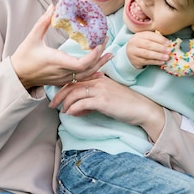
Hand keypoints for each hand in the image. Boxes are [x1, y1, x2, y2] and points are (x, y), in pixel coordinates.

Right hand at [11, 6, 112, 88]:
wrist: (18, 75)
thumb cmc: (24, 57)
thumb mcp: (32, 38)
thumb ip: (43, 22)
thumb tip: (52, 6)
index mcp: (57, 61)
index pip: (81, 64)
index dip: (93, 56)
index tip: (99, 43)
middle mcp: (62, 72)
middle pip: (89, 69)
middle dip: (100, 56)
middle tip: (106, 41)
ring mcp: (63, 78)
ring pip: (87, 75)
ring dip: (100, 64)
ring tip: (110, 54)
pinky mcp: (63, 81)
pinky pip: (81, 78)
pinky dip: (93, 72)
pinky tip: (101, 68)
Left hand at [49, 74, 165, 141]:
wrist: (142, 108)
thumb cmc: (126, 104)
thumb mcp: (108, 96)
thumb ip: (93, 98)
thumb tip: (78, 108)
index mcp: (99, 78)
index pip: (76, 80)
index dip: (64, 89)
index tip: (57, 98)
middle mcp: (98, 81)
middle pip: (72, 85)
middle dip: (59, 96)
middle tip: (52, 105)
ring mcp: (101, 90)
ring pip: (75, 93)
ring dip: (66, 104)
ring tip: (63, 112)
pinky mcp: (103, 100)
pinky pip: (82, 103)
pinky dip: (74, 109)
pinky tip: (72, 114)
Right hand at [126, 31, 169, 68]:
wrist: (130, 53)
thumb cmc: (142, 44)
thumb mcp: (145, 38)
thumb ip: (155, 39)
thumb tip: (168, 43)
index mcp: (139, 35)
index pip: (150, 36)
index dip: (160, 39)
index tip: (168, 43)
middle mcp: (134, 42)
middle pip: (148, 45)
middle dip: (160, 48)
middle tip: (168, 51)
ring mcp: (134, 52)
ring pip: (147, 54)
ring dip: (158, 56)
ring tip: (166, 57)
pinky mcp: (135, 60)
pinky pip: (147, 61)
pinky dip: (155, 62)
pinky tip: (162, 62)